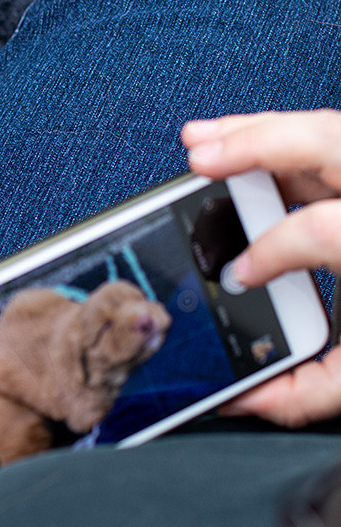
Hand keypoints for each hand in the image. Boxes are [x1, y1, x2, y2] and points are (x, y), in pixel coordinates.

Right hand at [182, 109, 340, 425]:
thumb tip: (242, 398)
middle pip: (327, 143)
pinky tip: (238, 140)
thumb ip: (308, 390)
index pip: (319, 229)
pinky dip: (277, 134)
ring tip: (200, 140)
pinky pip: (326, 137)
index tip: (239, 276)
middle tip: (199, 162)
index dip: (268, 249)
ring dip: (254, 132)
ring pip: (324, 128)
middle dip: (255, 149)